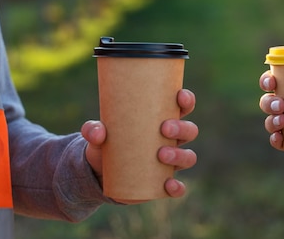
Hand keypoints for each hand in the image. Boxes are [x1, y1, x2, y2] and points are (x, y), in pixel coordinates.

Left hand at [81, 88, 198, 198]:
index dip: (186, 100)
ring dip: (180, 155)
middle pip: (190, 130)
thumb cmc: (106, 143)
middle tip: (164, 128)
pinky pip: (178, 187)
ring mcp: (170, 162)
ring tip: (161, 154)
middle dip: (182, 128)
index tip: (180, 96)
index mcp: (162, 119)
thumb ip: (93, 130)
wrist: (99, 173)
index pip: (182, 106)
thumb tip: (97, 132)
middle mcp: (172, 139)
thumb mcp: (97, 134)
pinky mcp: (163, 182)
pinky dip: (177, 187)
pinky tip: (169, 185)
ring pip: (188, 157)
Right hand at [259, 71, 283, 161]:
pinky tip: (279, 138)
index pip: (278, 80)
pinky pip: (279, 141)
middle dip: (268, 101)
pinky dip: (275, 140)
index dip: (268, 79)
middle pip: (269, 100)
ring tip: (283, 121)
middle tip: (281, 104)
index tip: (272, 80)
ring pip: (271, 120)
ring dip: (271, 120)